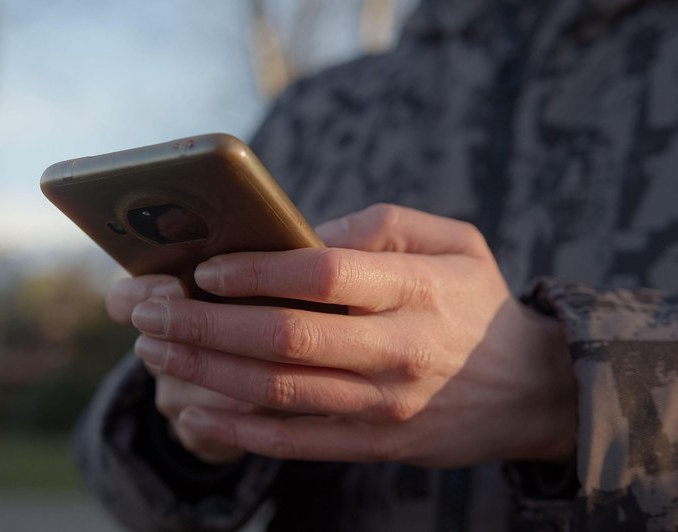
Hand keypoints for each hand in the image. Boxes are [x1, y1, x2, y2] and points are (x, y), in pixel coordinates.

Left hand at [126, 204, 577, 466]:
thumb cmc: (475, 301)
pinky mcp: (374, 443)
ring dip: (205, 370)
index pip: (323, 276)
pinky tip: (192, 410)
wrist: (528, 388)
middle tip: (149, 310)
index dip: (257, 272)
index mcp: (416, 289)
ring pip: (277, 392)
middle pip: (283, 338)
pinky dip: (236, 429)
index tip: (205, 269)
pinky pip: (294, 442)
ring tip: (154, 348)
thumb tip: (303, 234)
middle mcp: (397, 350)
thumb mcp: (452, 242)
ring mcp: (383, 405)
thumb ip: (383, 224)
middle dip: (205, 323)